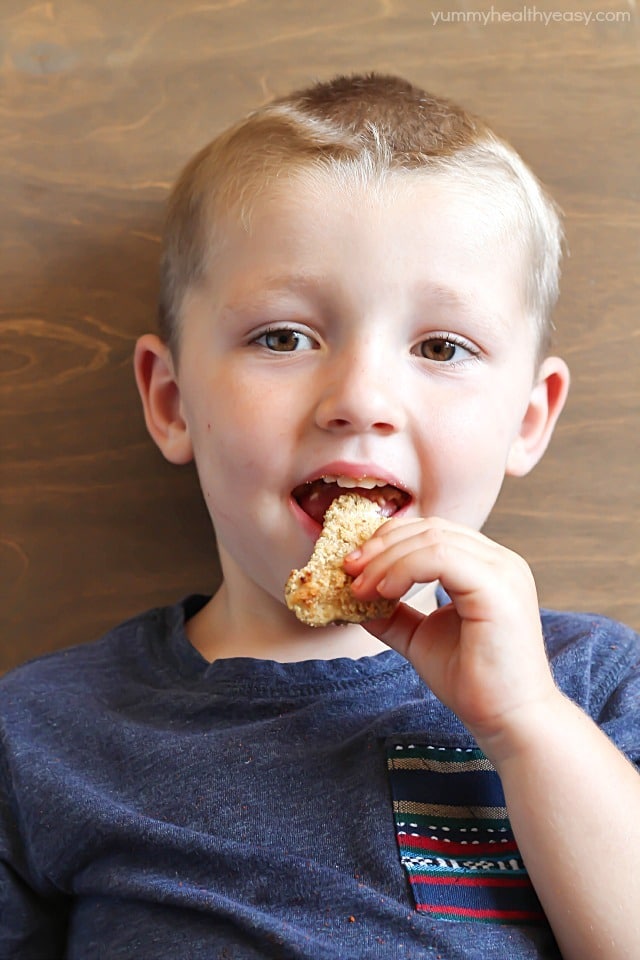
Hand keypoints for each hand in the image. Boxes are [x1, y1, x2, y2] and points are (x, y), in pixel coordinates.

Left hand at [344, 517, 558, 756]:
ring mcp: (503, 571)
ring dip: (386, 560)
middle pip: (430, 528)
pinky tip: (384, 592)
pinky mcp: (498, 589)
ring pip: (432, 539)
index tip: (353, 565)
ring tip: (361, 587)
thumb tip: (356, 597)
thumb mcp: (421, 637)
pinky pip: (441, 558)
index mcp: (487, 567)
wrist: (508, 721)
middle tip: (349, 569)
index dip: (388, 541)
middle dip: (381, 545)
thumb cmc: (473, 682)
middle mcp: (500, 561)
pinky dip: (404, 569)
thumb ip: (393, 614)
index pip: (432, 531)